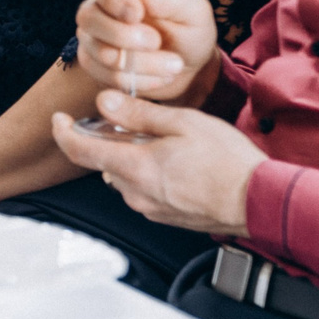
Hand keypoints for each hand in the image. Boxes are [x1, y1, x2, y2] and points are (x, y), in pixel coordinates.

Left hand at [51, 92, 261, 236]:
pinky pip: (145, 190)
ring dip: (134, 157)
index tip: (58, 119)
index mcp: (134, 167)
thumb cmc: (228, 162)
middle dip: (112, 141)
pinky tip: (179, 163)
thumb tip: (105, 102)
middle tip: (138, 123)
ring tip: (169, 143)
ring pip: (126, 176)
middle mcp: (135, 192)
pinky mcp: (165, 216)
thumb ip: (138, 114)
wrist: (260, 202)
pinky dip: (151, 173)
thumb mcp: (183, 123)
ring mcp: (150, 208)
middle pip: (104, 162)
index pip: (79, 151)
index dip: (63, 132)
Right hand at [73, 0, 218, 102]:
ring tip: (173, 64)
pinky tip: (160, 77)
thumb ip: (171, 1)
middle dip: (124, 35)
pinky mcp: (95, 66)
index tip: (137, 13)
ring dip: (143, 63)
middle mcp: (100, 11)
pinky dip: (139, 80)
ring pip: (101, 52)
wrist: (187, 65)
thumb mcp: (192, 10)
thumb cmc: (188, 29)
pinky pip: (106, 76)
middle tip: (156, 42)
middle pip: (89, 19)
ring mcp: (93, 39)